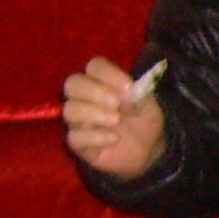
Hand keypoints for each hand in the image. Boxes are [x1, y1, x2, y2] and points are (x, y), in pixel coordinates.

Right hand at [61, 56, 166, 179]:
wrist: (148, 150)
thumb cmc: (144, 120)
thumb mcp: (148, 104)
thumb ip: (138, 94)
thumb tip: (125, 92)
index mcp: (102, 82)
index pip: (94, 67)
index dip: (108, 73)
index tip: (128, 87)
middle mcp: (85, 98)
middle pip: (72, 84)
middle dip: (94, 91)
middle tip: (116, 104)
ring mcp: (79, 120)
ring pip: (70, 110)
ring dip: (93, 113)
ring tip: (116, 120)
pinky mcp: (79, 143)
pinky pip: (74, 137)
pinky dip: (95, 136)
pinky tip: (114, 138)